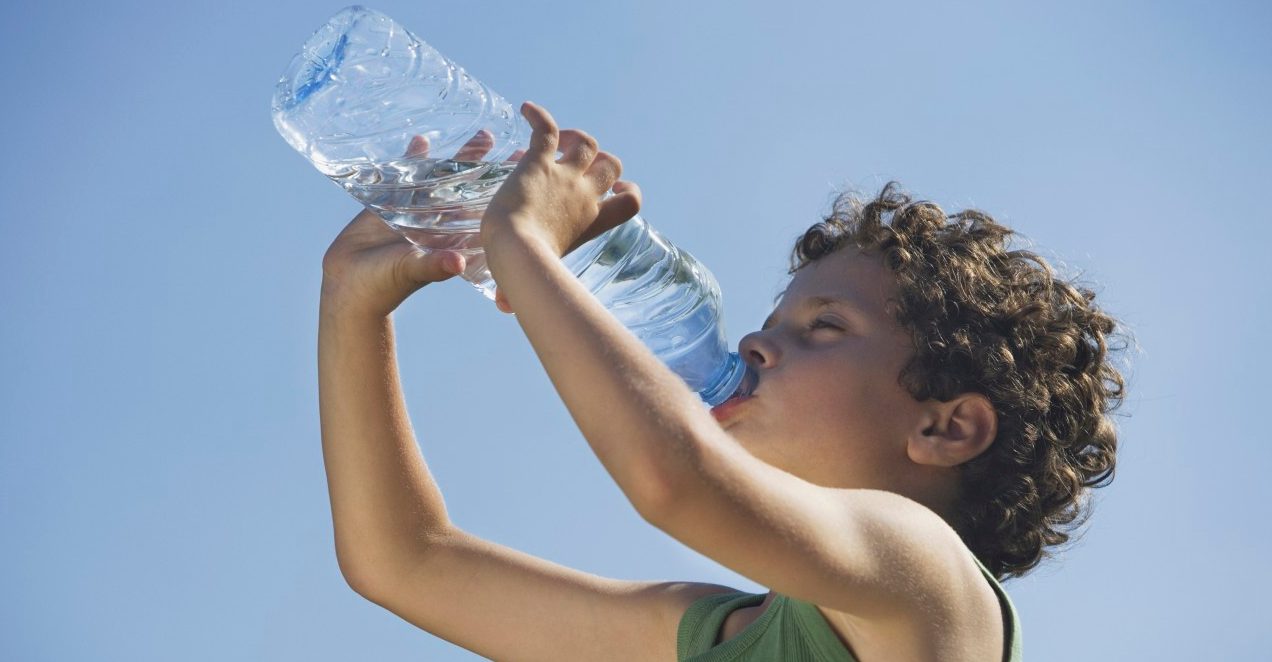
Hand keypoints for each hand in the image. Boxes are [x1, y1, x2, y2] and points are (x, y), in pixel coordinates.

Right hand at [319, 131, 524, 317]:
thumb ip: (433, 265)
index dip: (503, 195)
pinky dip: (414, 158)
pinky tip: (422, 138)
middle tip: (514, 145)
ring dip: (461, 159)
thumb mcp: (411, 271)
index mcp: (451, 241)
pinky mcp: (391, 206)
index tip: (525, 174)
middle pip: (470, 190)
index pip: (484, 213)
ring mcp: (417, 214)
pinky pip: (407, 177)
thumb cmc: (383, 286)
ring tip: (483, 134)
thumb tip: (458, 263)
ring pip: (444, 179)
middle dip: (488, 168)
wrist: (350, 286)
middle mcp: (440, 225)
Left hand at [479, 102, 641, 281]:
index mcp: (591, 223)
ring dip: (574, 136)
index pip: (630, 202)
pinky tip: (524, 110)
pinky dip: (537, 115)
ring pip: (585, 142)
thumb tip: (505, 309)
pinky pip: (546, 129)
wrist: (517, 253)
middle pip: (611, 163)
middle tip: (575, 161)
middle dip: (600, 158)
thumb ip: (519, 294)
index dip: (626, 189)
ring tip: (557, 138)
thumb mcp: (533, 281)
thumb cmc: (526, 274)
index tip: (615, 187)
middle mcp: (585, 196)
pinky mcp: (538, 164)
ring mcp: (564, 177)